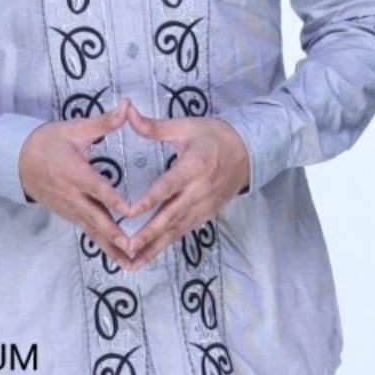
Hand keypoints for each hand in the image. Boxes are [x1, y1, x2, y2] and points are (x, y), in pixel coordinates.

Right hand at [18, 97, 134, 267]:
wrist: (18, 159)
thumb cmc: (49, 141)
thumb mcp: (76, 129)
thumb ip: (104, 122)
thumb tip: (127, 105)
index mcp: (75, 172)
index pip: (96, 187)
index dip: (112, 199)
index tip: (129, 210)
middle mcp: (72, 195)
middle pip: (95, 217)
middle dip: (113, 234)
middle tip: (132, 247)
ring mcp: (69, 208)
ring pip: (93, 230)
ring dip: (111, 246)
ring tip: (131, 262)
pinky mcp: (69, 215)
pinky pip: (88, 231)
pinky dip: (103, 245)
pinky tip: (118, 258)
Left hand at [123, 102, 249, 269]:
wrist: (248, 150)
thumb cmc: (214, 136)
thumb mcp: (185, 126)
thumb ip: (154, 126)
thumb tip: (128, 113)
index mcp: (194, 167)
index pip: (169, 186)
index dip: (150, 200)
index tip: (129, 212)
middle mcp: (199, 191)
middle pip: (172, 215)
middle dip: (149, 233)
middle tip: (126, 246)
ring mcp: (204, 206)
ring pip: (177, 229)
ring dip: (155, 246)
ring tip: (133, 261)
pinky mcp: (206, 214)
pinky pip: (184, 230)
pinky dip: (167, 243)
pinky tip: (150, 255)